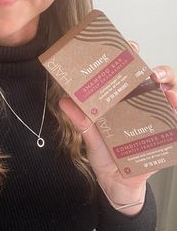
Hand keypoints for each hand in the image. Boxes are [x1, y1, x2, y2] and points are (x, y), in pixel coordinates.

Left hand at [59, 41, 175, 215]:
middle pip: (156, 82)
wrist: (117, 183)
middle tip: (152, 73)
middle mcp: (141, 106)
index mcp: (122, 101)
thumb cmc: (105, 156)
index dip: (132, 57)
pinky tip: (174, 108)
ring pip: (171, 98)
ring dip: (172, 90)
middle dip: (159, 72)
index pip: (130, 74)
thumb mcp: (90, 137)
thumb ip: (81, 120)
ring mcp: (156, 120)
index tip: (131, 46)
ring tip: (166, 91)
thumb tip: (64, 101)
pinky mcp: (168, 137)